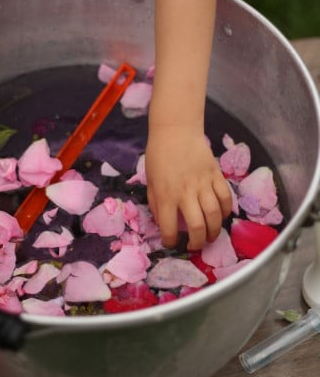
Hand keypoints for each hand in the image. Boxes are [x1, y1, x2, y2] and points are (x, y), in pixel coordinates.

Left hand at [145, 123, 231, 250]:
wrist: (176, 131)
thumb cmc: (159, 155)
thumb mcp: (150, 181)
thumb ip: (155, 203)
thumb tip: (164, 222)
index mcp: (166, 196)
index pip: (170, 228)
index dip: (171, 241)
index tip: (172, 243)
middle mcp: (186, 193)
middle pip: (198, 227)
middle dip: (198, 243)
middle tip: (196, 245)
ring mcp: (203, 184)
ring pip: (215, 216)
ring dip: (214, 231)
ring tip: (210, 236)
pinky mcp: (216, 175)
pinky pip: (226, 198)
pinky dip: (227, 210)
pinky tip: (222, 215)